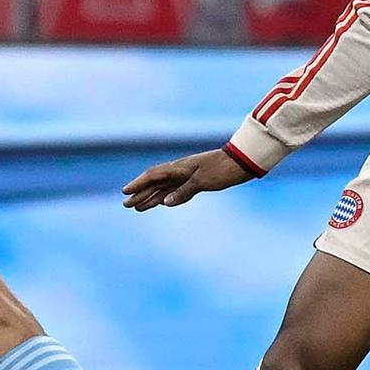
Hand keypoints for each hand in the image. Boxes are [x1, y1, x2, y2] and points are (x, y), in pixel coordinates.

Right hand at [121, 147, 256, 210]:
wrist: (243, 162)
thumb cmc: (223, 169)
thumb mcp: (203, 181)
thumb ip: (183, 191)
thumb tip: (165, 202)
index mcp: (180, 168)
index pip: (153, 175)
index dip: (138, 184)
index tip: (125, 192)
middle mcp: (180, 171)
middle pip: (156, 183)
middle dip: (140, 193)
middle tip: (126, 205)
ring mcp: (188, 176)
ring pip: (164, 188)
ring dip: (151, 197)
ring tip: (137, 207)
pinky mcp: (197, 182)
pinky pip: (176, 191)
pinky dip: (166, 197)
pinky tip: (160, 203)